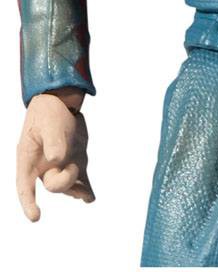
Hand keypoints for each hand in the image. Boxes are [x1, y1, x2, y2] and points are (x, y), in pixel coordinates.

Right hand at [16, 90, 93, 221]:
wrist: (59, 102)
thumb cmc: (48, 113)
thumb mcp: (49, 124)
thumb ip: (53, 141)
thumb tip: (56, 159)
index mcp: (28, 160)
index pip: (25, 187)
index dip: (29, 203)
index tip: (35, 217)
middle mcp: (43, 167)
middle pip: (54, 184)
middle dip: (65, 181)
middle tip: (74, 166)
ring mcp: (60, 165)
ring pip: (69, 184)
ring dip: (78, 190)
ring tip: (88, 197)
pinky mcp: (74, 159)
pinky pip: (80, 178)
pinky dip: (86, 187)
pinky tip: (90, 197)